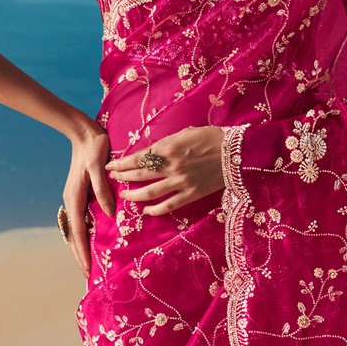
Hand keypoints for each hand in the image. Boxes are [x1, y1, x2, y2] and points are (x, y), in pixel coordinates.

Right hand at [61, 116, 114, 275]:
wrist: (84, 133)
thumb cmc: (94, 148)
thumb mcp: (99, 166)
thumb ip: (103, 190)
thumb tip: (108, 213)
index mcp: (74, 197)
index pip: (78, 231)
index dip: (82, 251)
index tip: (87, 268)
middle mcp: (72, 201)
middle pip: (74, 235)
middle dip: (80, 255)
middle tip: (87, 275)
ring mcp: (75, 199)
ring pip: (76, 230)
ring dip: (81, 248)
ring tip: (88, 265)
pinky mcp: (81, 195)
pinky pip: (81, 221)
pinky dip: (84, 235)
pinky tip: (91, 242)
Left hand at [106, 125, 225, 216]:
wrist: (236, 151)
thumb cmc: (211, 138)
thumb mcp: (184, 134)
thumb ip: (166, 144)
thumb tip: (149, 153)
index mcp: (169, 147)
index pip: (138, 157)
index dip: (122, 163)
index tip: (111, 166)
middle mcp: (171, 165)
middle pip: (139, 174)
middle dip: (123, 177)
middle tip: (113, 179)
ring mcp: (181, 181)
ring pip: (149, 192)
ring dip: (133, 194)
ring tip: (124, 195)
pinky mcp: (192, 194)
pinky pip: (169, 205)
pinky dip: (155, 210)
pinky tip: (146, 211)